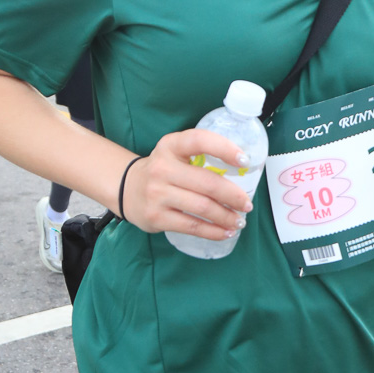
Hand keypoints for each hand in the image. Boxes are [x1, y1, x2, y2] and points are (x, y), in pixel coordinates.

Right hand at [120, 128, 255, 240]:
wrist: (126, 188)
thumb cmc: (163, 170)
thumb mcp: (175, 153)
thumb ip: (201, 155)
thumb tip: (242, 171)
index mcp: (170, 146)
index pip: (199, 141)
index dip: (225, 149)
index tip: (245, 161)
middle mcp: (162, 168)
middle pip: (207, 183)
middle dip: (234, 196)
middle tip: (247, 204)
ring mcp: (157, 194)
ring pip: (203, 207)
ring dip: (227, 217)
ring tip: (240, 221)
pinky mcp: (156, 217)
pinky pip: (193, 226)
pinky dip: (214, 231)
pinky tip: (226, 232)